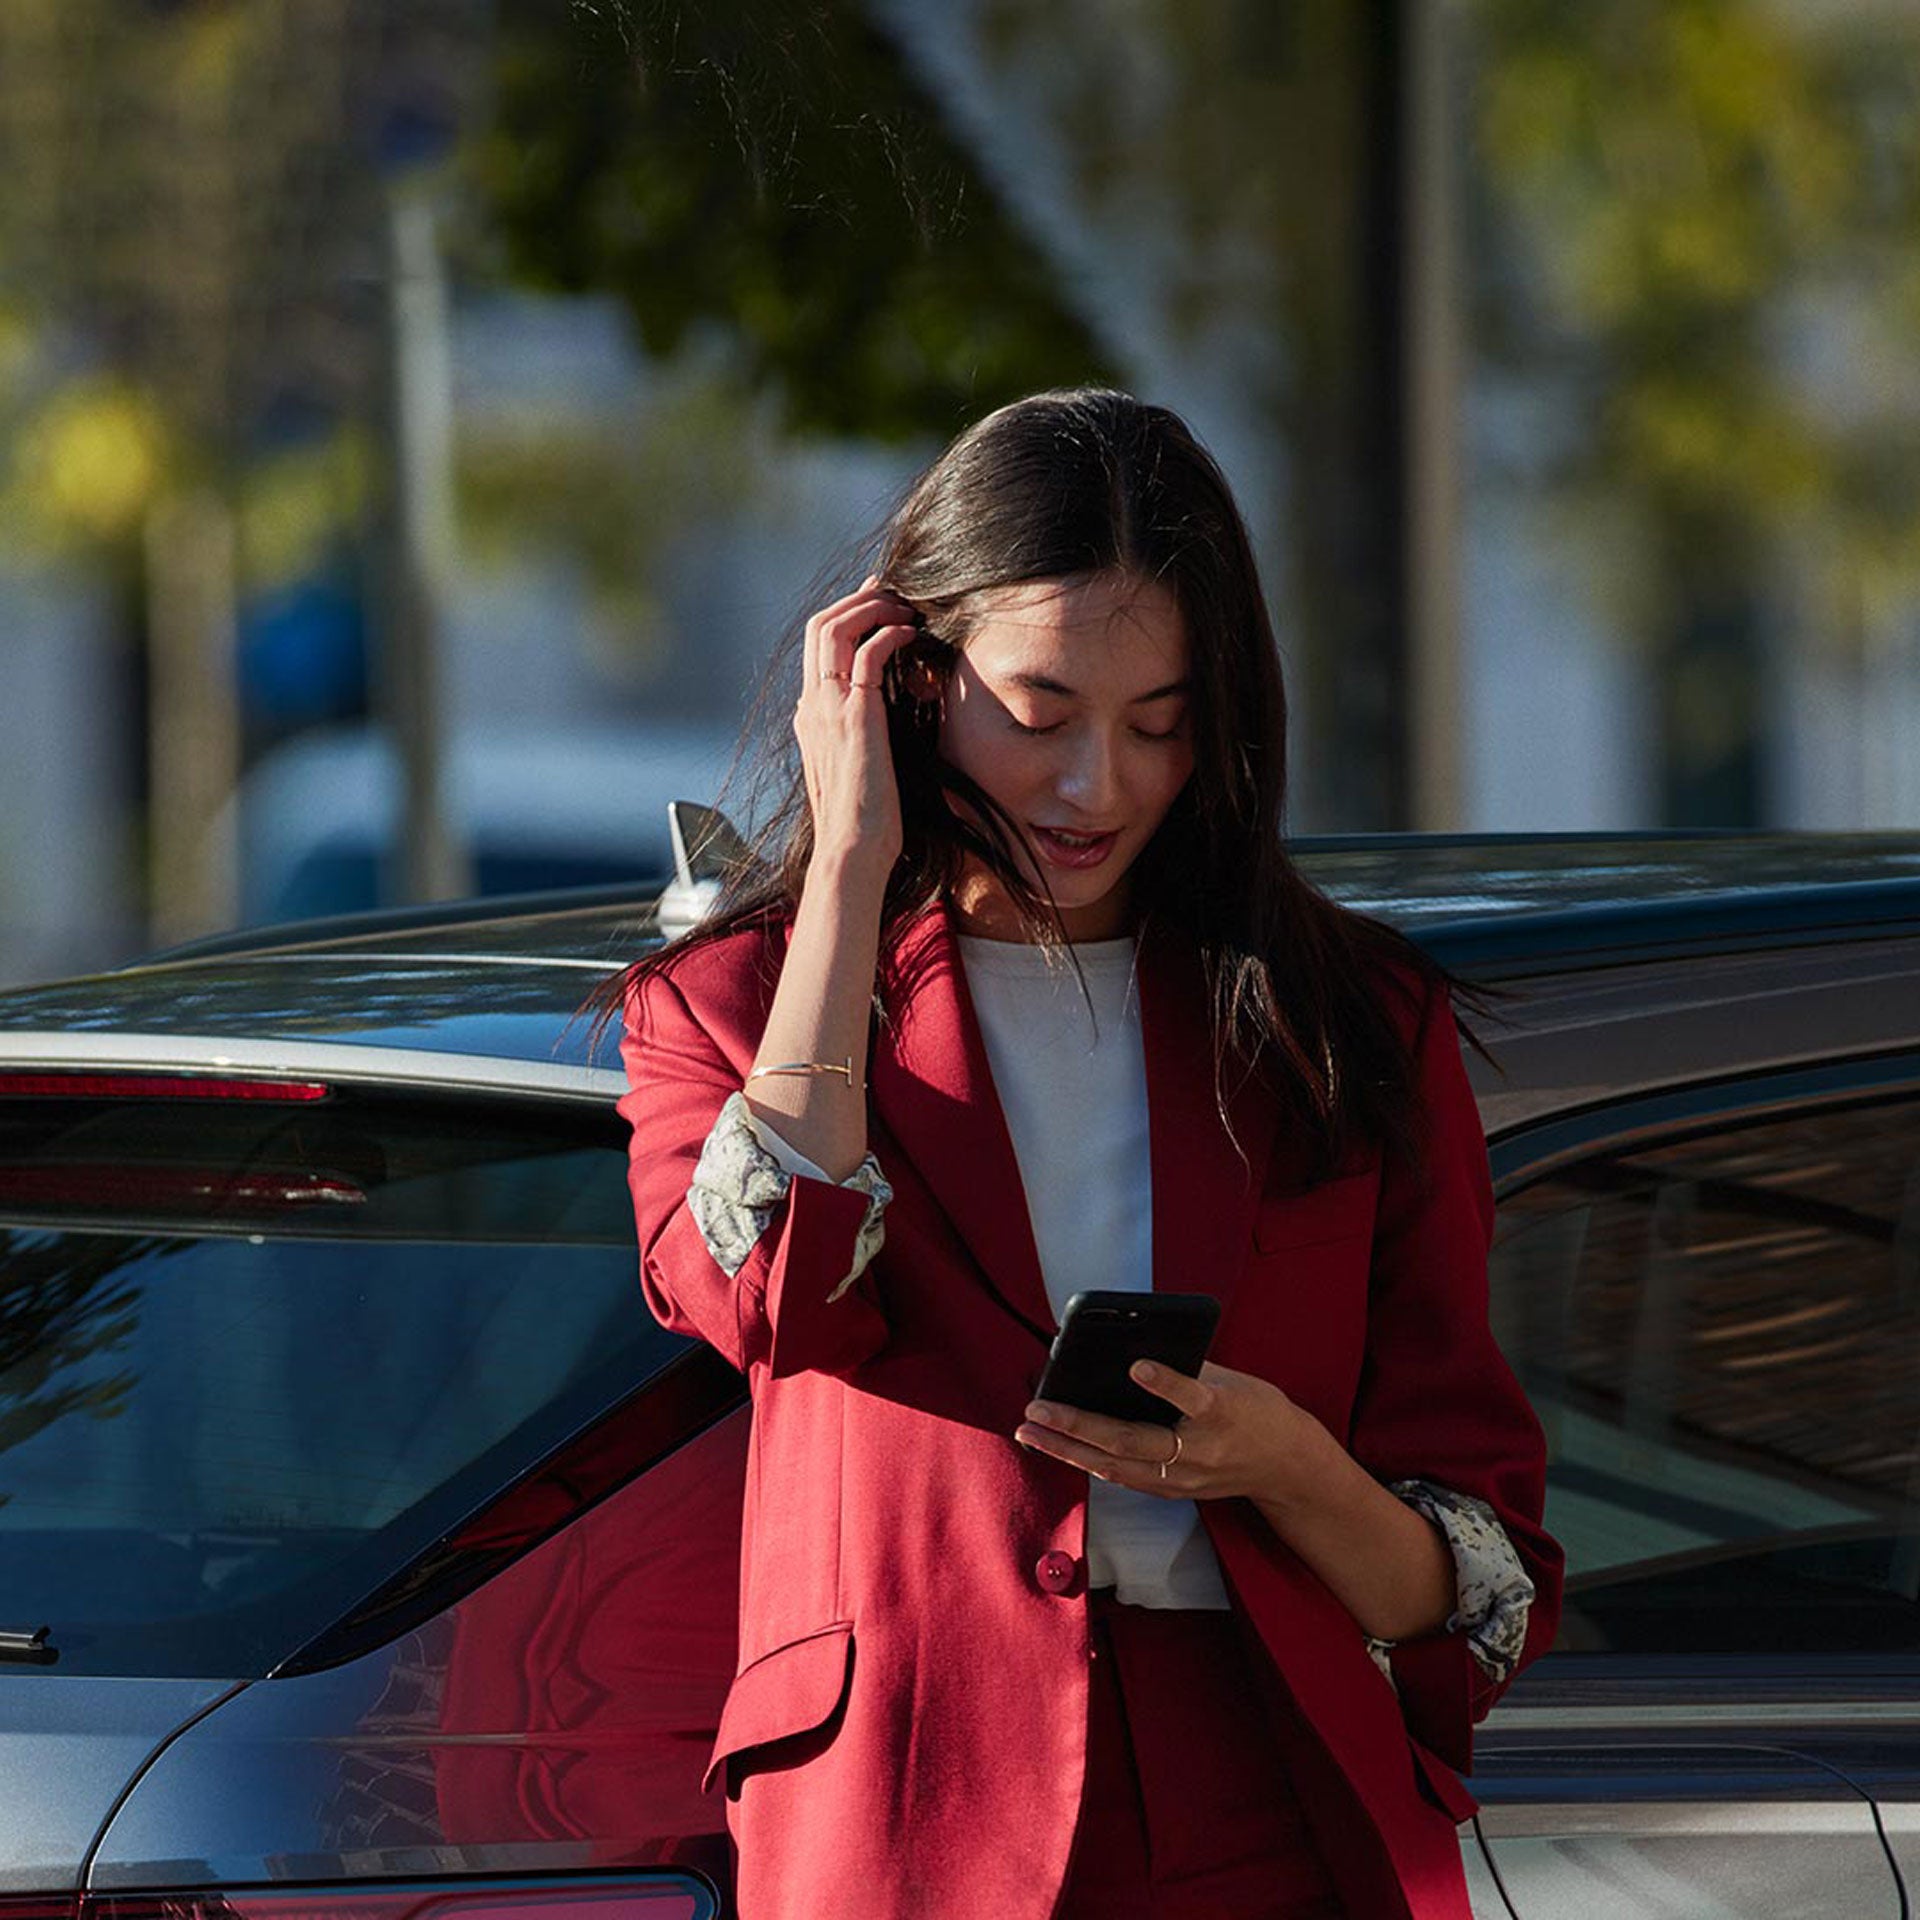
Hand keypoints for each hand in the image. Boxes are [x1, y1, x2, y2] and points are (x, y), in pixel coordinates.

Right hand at [797, 576, 922, 874]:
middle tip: (893, 592)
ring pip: (834, 628)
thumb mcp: (860, 767)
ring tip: (904, 608)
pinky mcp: (854, 716)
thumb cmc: (865, 821)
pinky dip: (889, 634)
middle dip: (857, 600)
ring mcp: (828, 709)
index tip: (878, 602)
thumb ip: (863, 735)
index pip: (817, 646)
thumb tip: (885, 717)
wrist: (852, 850)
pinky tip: (911, 635)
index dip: (847, 615)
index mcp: (811, 715)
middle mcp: (812, 705)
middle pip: (819, 625)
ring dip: (872, 608)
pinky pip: (867, 653)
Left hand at [1015, 1359, 1328, 1501]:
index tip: (1137, 1366)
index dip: (1165, 1383)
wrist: (1286, 1466)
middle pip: (1132, 1442)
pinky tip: (1057, 1447)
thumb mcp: (1232, 1379)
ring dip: (1068, 1451)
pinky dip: (1088, 1461)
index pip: (1193, 1397)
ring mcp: (1184, 1478)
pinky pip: (1124, 1477)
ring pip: (1117, 1467)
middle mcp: (1200, 1452)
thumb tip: (1131, 1351)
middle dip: (1078, 1426)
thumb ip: (1186, 1368)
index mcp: (1222, 1413)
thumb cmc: (1257, 1410)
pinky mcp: (1175, 1492)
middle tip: (1037, 1411)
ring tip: (1030, 1433)